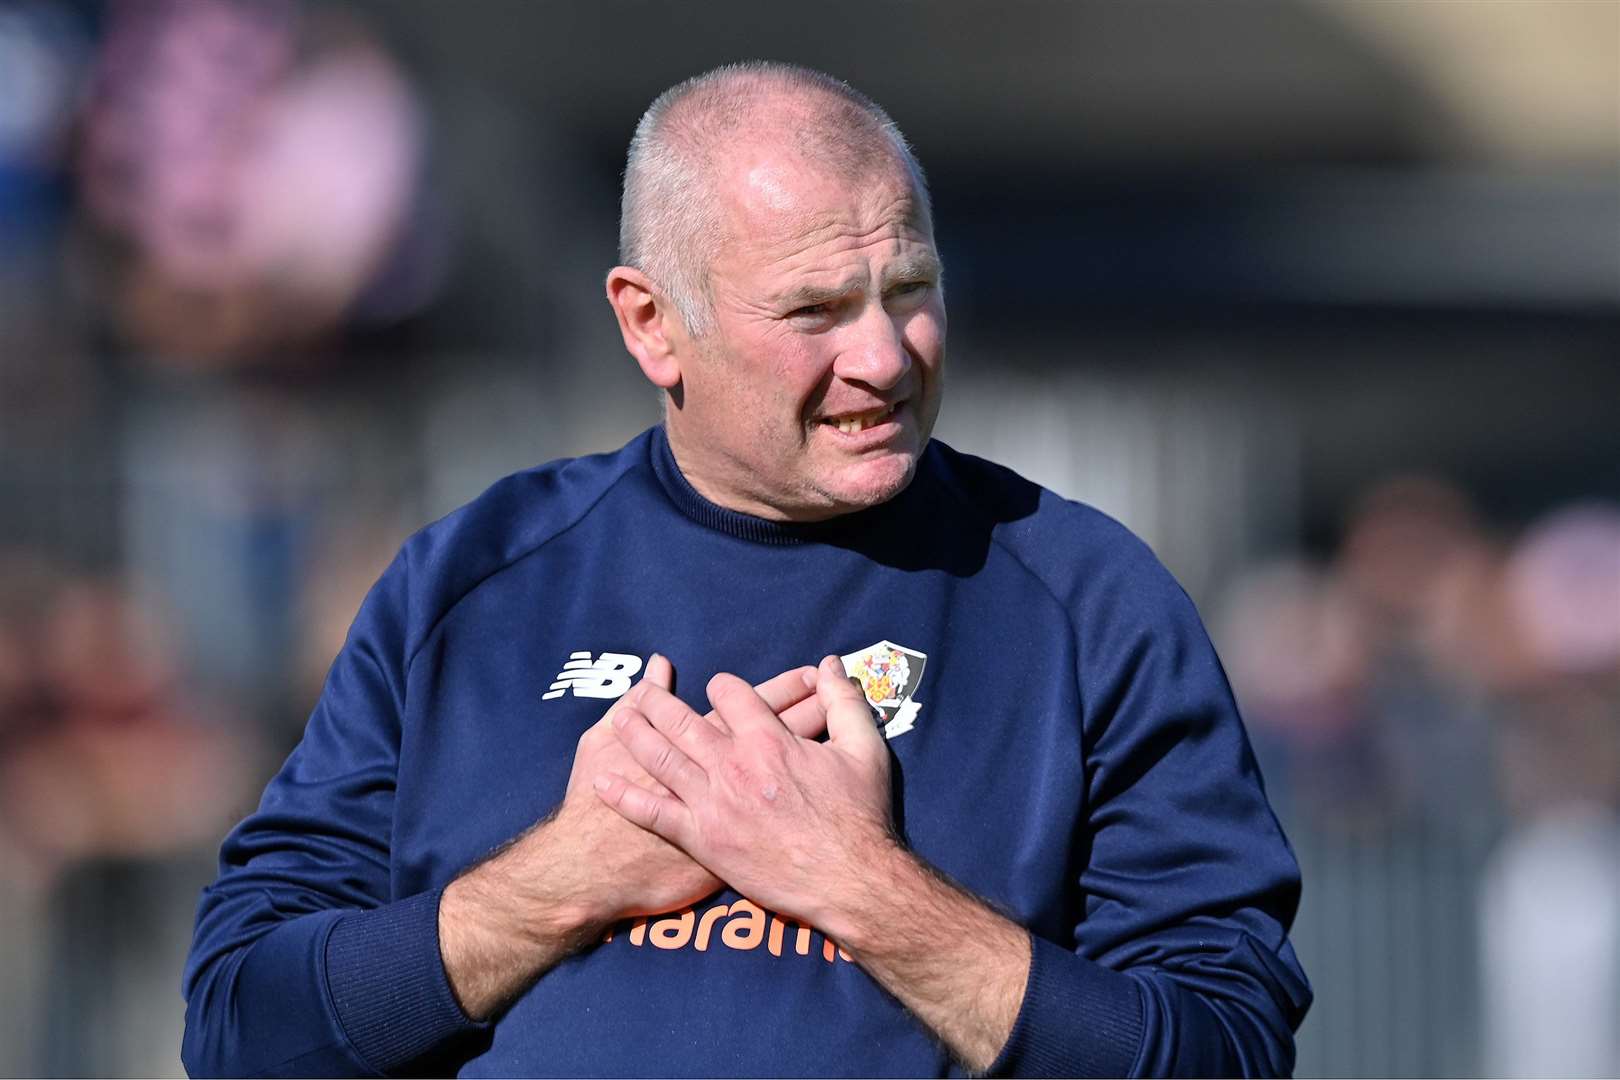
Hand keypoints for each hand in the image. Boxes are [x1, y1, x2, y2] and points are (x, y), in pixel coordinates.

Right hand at [439, 656, 826, 1019]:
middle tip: (846, 695)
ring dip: (815, 749)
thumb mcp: (600, 743)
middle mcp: (724, 775)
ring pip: (789, 771)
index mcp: (699, 744)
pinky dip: (798, 805)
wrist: (592, 871)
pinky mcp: (731, 849)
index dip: (786, 688)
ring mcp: (733, 813)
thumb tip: (657, 668)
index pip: (754, 704)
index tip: (812, 674)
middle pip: (782, 732)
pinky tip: (821, 791)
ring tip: (846, 730)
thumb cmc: (592, 808)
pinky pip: (779, 822)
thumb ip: (632, 703)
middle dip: (813, 709)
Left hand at [593, 655, 894, 929]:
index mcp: (768, 740)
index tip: (719, 687)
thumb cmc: (860, 817)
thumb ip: (844, 703)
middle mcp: (733, 766)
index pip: (731, 694)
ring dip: (636, 734)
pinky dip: (625, 796)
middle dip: (660, 701)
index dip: (724, 685)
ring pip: (661, 759)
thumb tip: (831, 665)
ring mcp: (713, 804)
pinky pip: (654, 813)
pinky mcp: (702, 840)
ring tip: (620, 717)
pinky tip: (602, 782)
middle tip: (644, 691)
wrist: (848, 882)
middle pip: (683, 721)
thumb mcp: (864, 750)